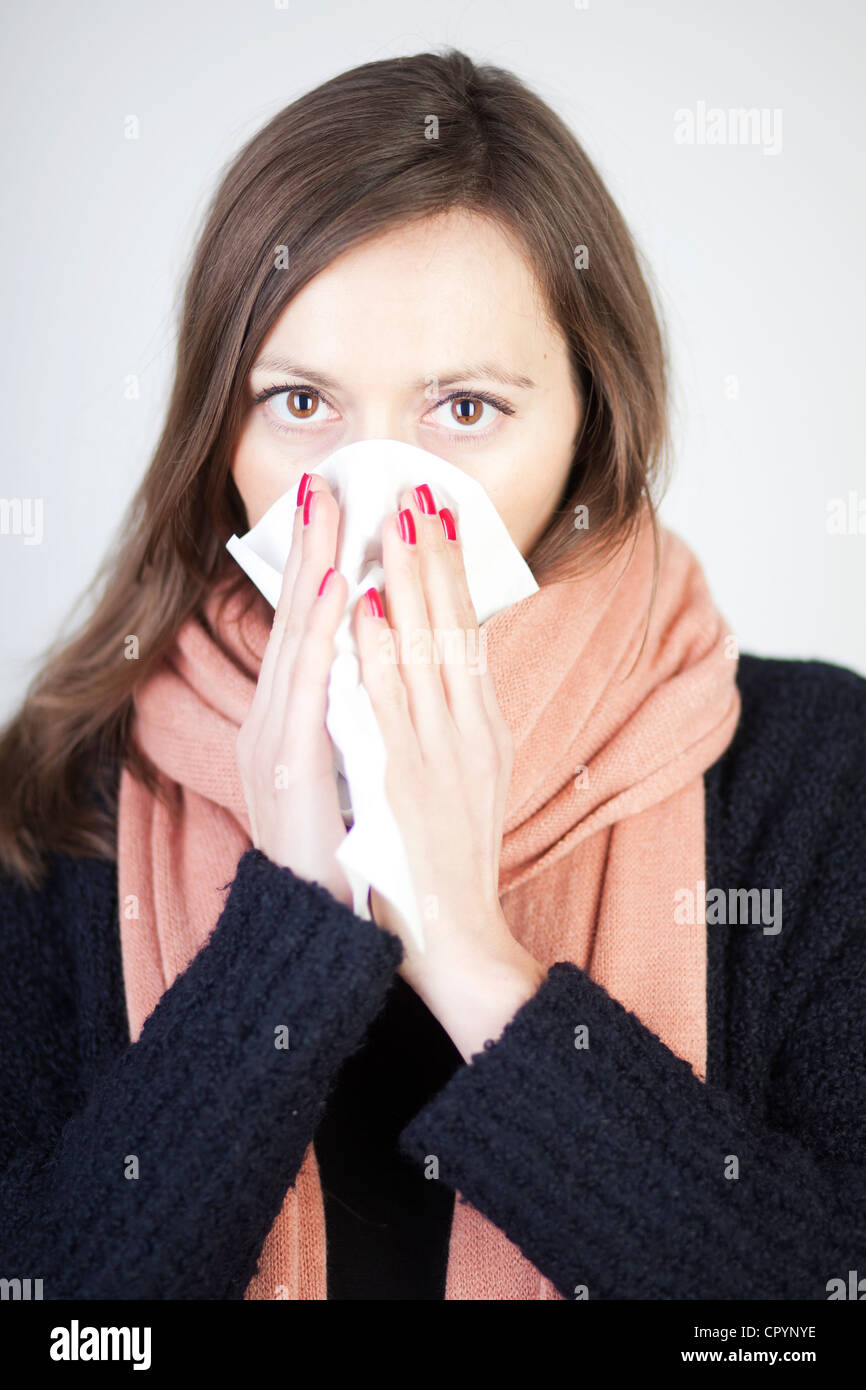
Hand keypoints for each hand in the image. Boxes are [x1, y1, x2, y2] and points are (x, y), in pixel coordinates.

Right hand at [235, 473, 351, 904]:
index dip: (319, 564)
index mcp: (295, 720)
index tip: (336, 508)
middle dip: (314, 546)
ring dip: (317, 567)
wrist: (318, 924)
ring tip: (331, 508)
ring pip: (304, 640)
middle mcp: (280, 722)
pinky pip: (314, 689)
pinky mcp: (294, 768)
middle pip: (299, 619)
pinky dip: (324, 635)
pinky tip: (338, 590)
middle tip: (327, 481)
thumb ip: (352, 716)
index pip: (310, 627)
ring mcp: (282, 742)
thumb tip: (383, 667)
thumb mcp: (342, 769)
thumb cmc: (341, 850)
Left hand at [354, 485, 545, 1059]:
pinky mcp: (407, 776)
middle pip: (455, 626)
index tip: (441, 519)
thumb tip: (441, 669)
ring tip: (395, 521)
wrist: (460, 939)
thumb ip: (457, 726)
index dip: (455, 572)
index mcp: (484, 730)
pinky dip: (379, 646)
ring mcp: (442, 751)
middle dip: (435, 555)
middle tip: (420, 491)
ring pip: (426, 648)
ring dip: (409, 581)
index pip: (470, 633)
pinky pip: (390, 698)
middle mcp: (471, 731)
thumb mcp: (470, 783)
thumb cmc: (452, 863)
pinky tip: (365, 604)